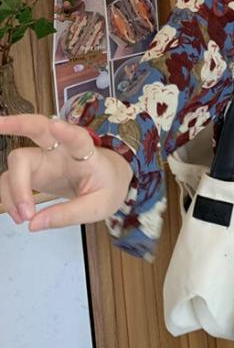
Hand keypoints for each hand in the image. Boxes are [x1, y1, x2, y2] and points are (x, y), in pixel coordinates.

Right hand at [0, 115, 132, 231]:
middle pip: (38, 128)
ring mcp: (45, 157)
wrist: (109, 182)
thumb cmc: (105, 188)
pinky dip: (10, 197)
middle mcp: (62, 149)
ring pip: (18, 158)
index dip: (66, 132)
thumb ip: (68, 215)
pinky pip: (12, 178)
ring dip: (13, 188)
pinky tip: (20, 214)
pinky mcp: (33, 169)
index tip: (55, 126)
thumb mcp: (97, 207)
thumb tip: (33, 224)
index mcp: (86, 154)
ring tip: (23, 217)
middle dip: (17, 123)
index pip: (77, 139)